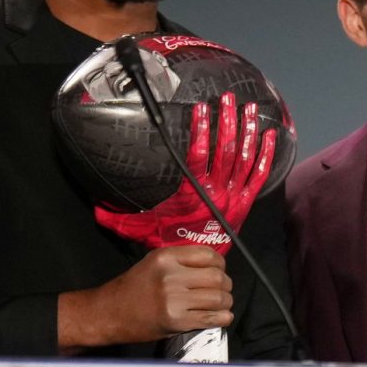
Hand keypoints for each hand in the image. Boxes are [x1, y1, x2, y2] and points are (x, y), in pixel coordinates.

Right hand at [58, 245, 232, 350]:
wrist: (109, 313)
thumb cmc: (132, 288)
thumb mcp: (153, 263)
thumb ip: (181, 262)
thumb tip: (214, 266)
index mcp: (166, 257)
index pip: (209, 255)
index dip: (220, 265)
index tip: (218, 272)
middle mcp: (170, 276)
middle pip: (217, 277)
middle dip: (225, 286)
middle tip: (222, 292)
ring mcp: (174, 299)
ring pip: (218, 298)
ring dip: (225, 303)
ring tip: (220, 305)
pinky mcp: (176, 321)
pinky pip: (211, 318)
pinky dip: (222, 318)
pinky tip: (220, 317)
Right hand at [95, 92, 275, 251]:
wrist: (194, 268)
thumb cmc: (168, 241)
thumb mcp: (141, 229)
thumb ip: (118, 217)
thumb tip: (96, 209)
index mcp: (191, 194)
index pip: (196, 155)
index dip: (200, 130)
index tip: (201, 108)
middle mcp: (214, 193)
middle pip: (224, 151)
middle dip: (226, 121)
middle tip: (227, 98)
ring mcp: (232, 198)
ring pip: (244, 159)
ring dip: (247, 131)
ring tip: (251, 107)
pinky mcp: (244, 203)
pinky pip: (259, 176)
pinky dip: (266, 155)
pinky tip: (270, 136)